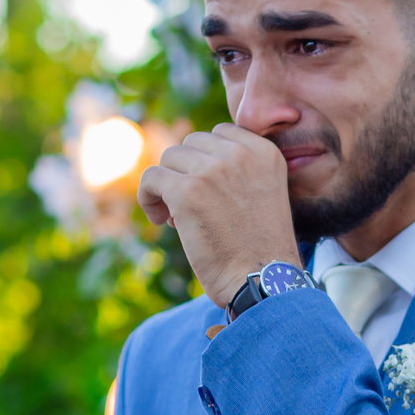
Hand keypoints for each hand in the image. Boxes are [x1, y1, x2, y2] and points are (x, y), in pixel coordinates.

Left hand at [137, 124, 300, 306]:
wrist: (263, 280)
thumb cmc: (261, 250)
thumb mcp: (263, 195)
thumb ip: (239, 171)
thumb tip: (190, 160)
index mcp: (265, 152)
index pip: (219, 134)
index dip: (206, 162)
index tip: (209, 192)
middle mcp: (241, 154)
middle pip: (191, 144)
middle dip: (187, 172)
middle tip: (193, 208)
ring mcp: (214, 170)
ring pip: (169, 158)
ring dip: (168, 185)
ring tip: (178, 217)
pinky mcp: (188, 191)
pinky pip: (152, 178)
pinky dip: (149, 197)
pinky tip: (161, 220)